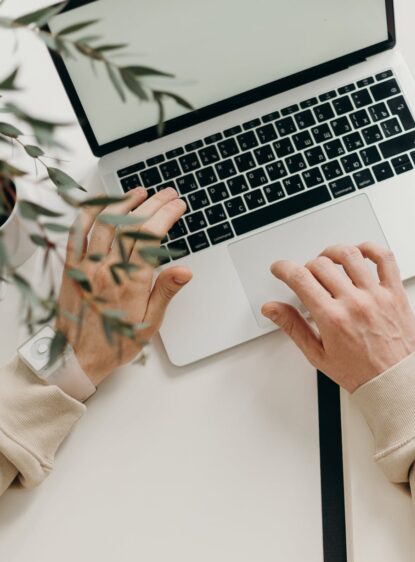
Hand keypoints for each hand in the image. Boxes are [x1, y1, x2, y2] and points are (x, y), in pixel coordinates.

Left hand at [56, 187, 191, 385]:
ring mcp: (86, 266)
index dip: (166, 215)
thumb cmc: (115, 342)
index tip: (178, 206)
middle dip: (153, 204)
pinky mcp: (71, 266)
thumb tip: (185, 270)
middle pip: (131, 225)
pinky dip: (89, 213)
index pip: (151, 237)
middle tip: (168, 194)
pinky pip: (77, 232)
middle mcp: (107, 270)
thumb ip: (166, 292)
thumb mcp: (149, 323)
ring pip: (105, 223)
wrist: (77, 357)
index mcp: (130, 283)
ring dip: (125, 203)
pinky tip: (102, 203)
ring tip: (140, 192)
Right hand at [262, 243, 414, 392]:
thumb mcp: (318, 355)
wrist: (397, 381)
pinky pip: (385, 259)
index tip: (280, 269)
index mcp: (333, 319)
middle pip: (321, 265)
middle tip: (306, 277)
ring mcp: (376, 295)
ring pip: (350, 255)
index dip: (284, 269)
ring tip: (328, 261)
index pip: (300, 279)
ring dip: (333, 252)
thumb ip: (293, 327)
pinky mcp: (395, 292)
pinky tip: (360, 253)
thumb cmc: (361, 372)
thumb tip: (272, 309)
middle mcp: (354, 303)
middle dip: (306, 267)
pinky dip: (371, 248)